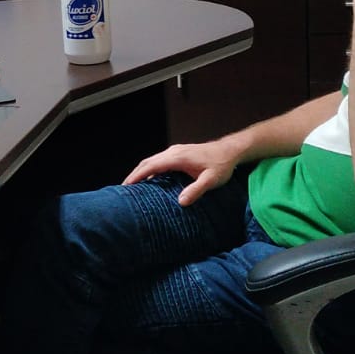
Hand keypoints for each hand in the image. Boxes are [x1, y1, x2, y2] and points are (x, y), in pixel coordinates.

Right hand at [123, 140, 240, 205]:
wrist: (230, 151)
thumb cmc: (221, 165)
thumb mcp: (211, 180)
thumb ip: (196, 190)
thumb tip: (180, 202)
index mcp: (177, 158)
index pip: (151, 166)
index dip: (136, 176)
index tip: (125, 186)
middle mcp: (173, 152)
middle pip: (147, 162)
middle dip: (134, 174)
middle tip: (123, 189)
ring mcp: (175, 151)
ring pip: (152, 160)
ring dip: (141, 171)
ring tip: (133, 185)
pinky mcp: (178, 153)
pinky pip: (159, 160)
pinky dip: (150, 169)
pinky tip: (150, 179)